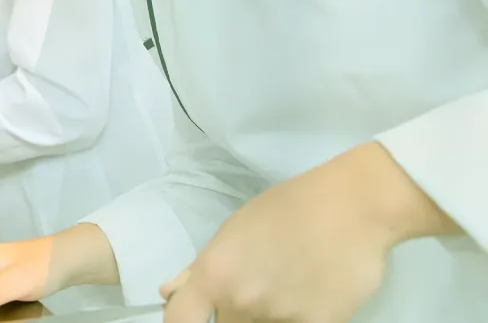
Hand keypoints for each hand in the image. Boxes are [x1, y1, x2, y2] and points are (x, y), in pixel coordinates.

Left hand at [160, 141, 455, 322]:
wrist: (352, 208)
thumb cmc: (288, 209)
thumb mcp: (233, 231)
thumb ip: (199, 270)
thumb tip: (168, 293)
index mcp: (214, 275)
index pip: (180, 319)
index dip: (182, 322)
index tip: (199, 316)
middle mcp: (241, 302)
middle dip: (235, 312)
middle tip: (260, 285)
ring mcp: (281, 318)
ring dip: (271, 316)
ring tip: (288, 286)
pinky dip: (300, 317)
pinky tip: (312, 296)